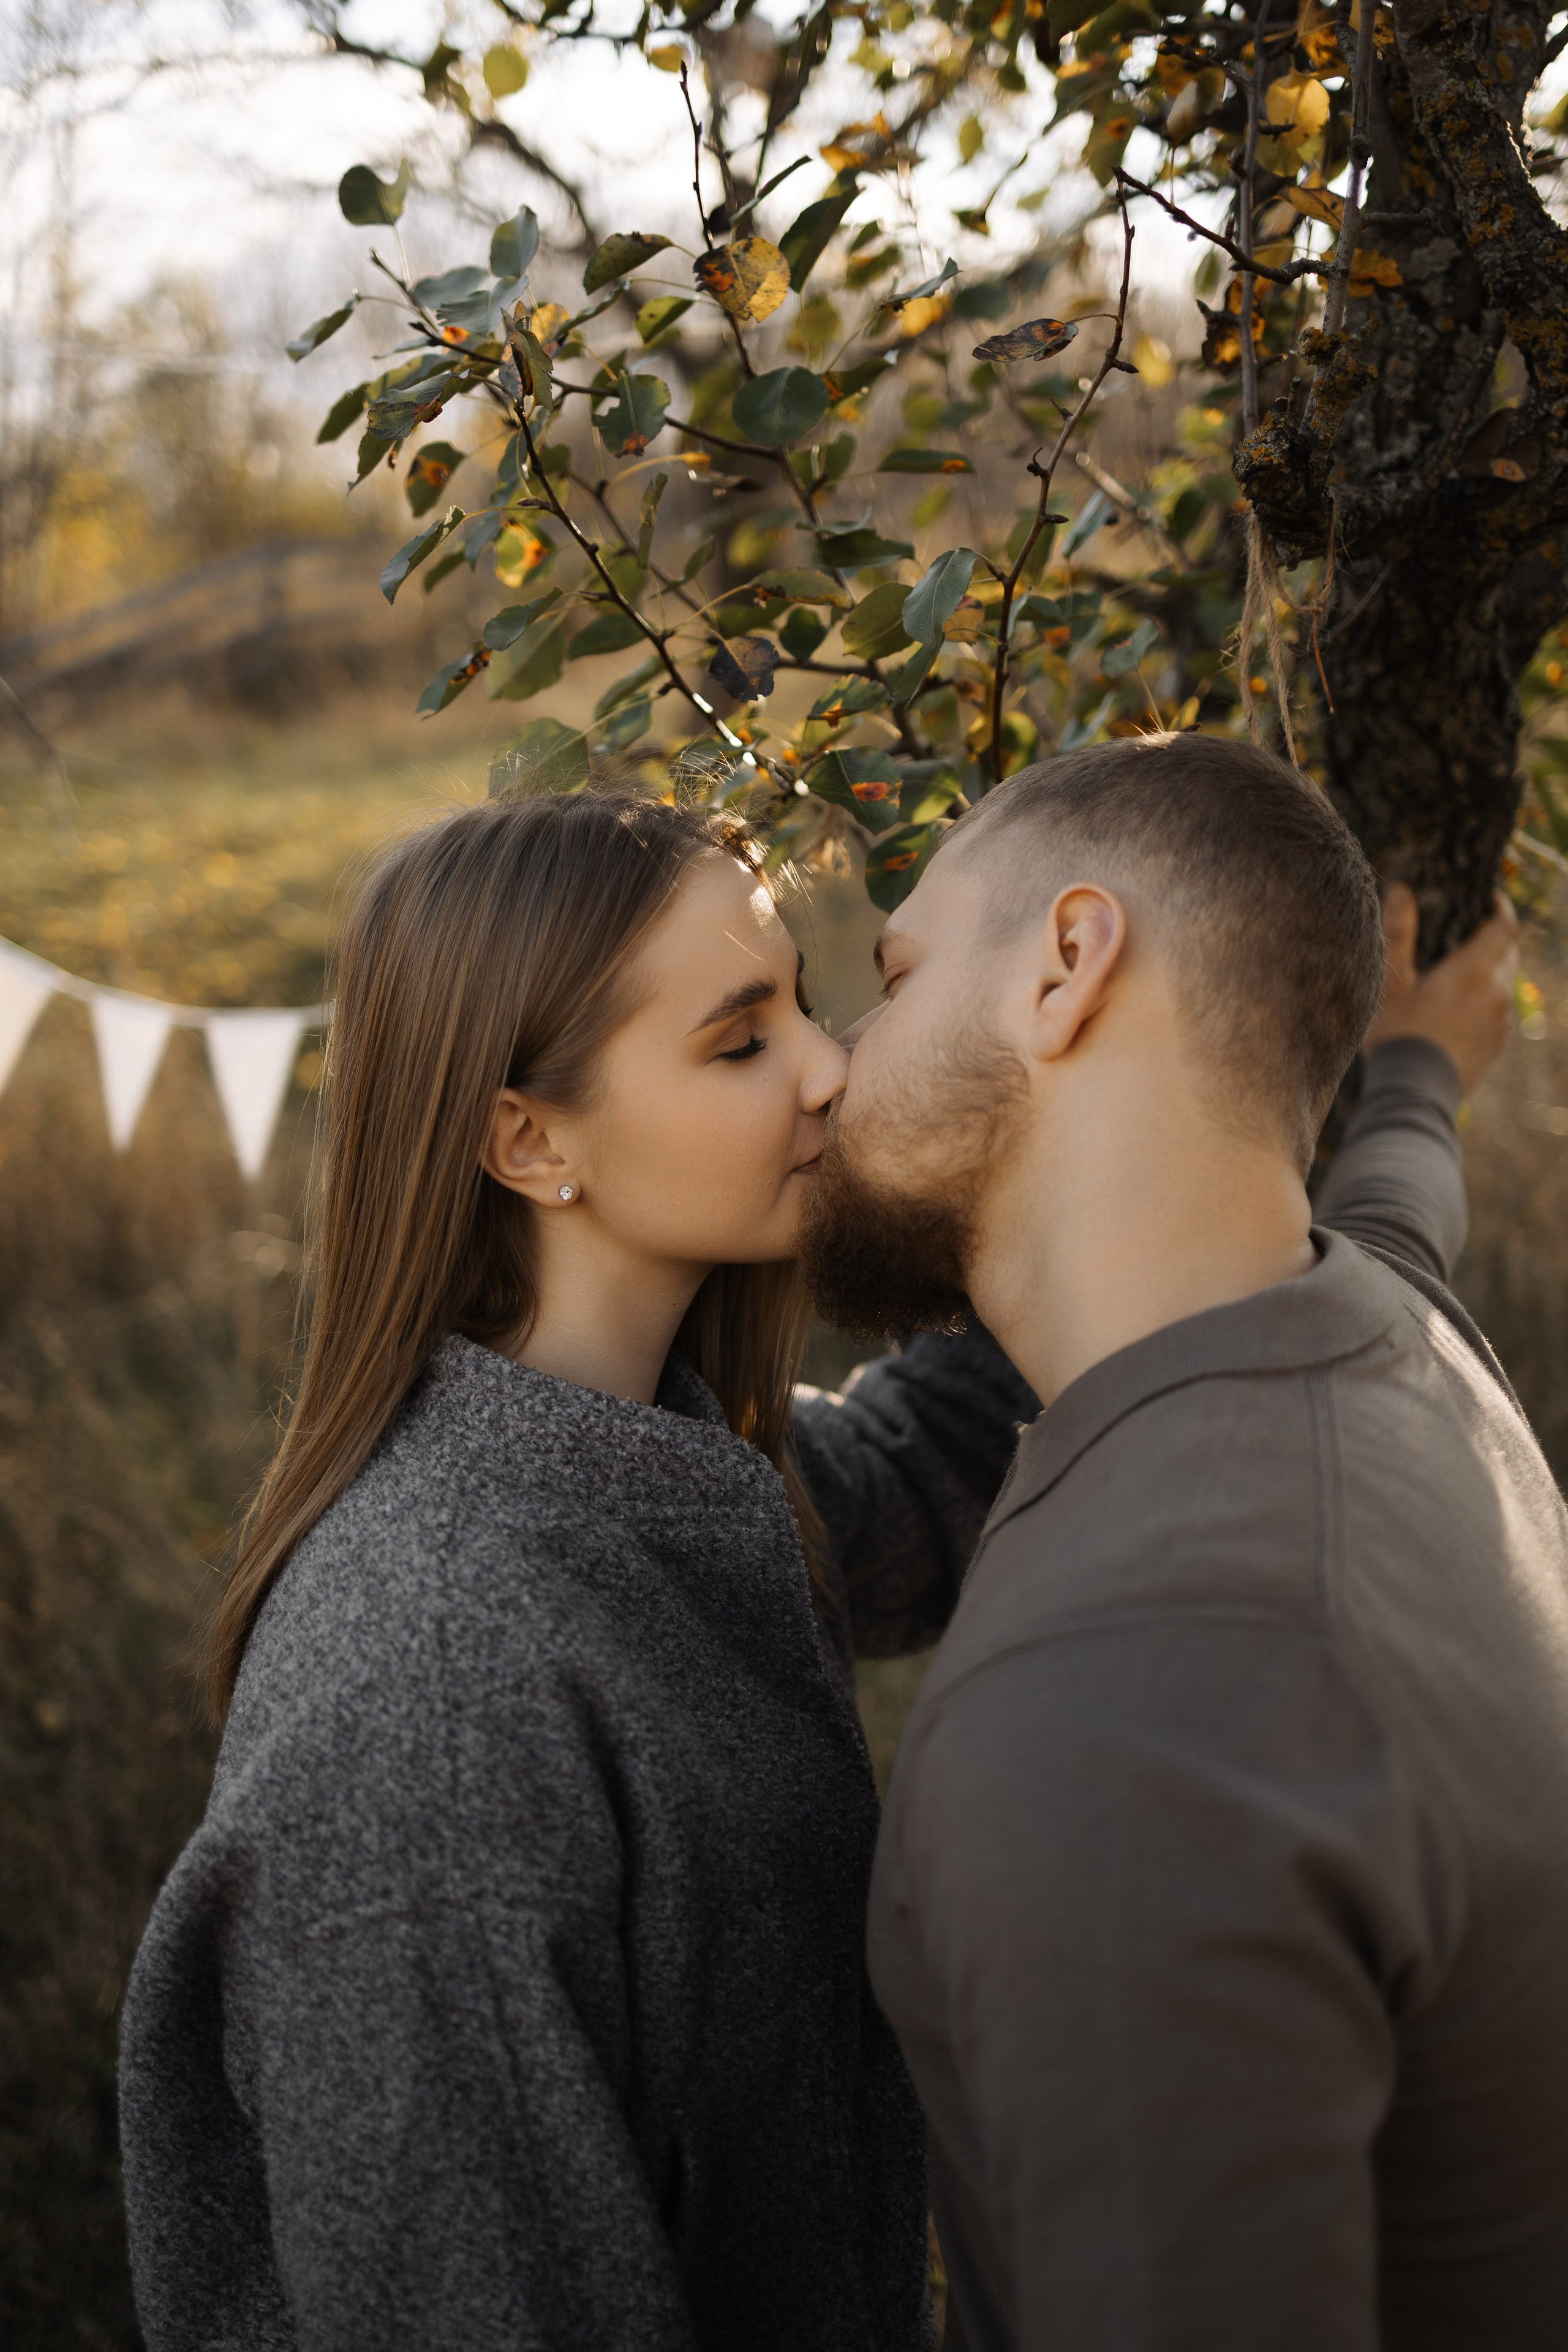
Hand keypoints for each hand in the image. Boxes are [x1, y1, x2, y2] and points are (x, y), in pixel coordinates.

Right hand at [1363, 882, 1519, 1094]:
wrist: (1414, 1093)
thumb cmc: (1398, 1035)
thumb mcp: (1391, 982)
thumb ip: (1398, 933)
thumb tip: (1400, 890)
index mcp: (1475, 970)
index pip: (1505, 926)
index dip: (1501, 908)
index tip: (1490, 899)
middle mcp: (1497, 993)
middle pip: (1509, 952)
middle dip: (1495, 938)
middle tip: (1468, 933)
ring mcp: (1501, 1021)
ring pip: (1506, 983)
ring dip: (1490, 971)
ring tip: (1459, 973)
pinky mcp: (1497, 1044)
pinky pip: (1499, 1011)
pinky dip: (1486, 1000)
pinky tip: (1457, 1010)